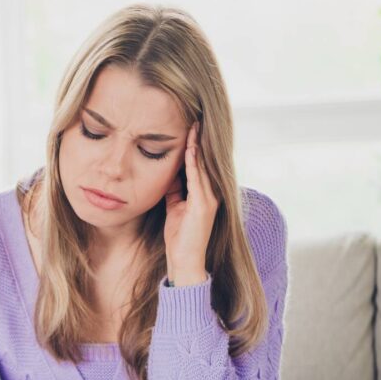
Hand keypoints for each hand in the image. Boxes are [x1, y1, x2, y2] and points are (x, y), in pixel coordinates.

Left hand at [164, 121, 218, 285]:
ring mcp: (209, 199)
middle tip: (194, 118)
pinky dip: (193, 162)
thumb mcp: (174, 208)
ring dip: (197, 145)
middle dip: (199, 140)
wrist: (184, 262)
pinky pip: (197, 178)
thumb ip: (174, 191)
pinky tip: (190, 148)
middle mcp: (211, 194)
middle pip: (204, 161)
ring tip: (194, 125)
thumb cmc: (179, 238)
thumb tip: (169, 175)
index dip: (194, 146)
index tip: (188, 127)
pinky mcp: (203, 206)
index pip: (199, 165)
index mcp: (204, 195)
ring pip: (202, 166)